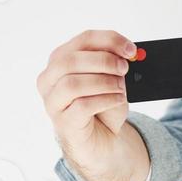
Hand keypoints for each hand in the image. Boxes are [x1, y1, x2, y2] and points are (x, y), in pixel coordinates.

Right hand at [34, 29, 143, 180]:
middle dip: (103, 61)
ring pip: (72, 84)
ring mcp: (53, 102)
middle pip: (70, 60)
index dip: (109, 40)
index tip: (131, 49)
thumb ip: (114, 63)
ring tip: (120, 88)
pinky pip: (81, 106)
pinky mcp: (63, 123)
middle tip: (124, 68)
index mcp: (61, 60)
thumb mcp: (112, 79)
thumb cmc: (103, 106)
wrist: (102, 140)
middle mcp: (49, 79)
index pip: (83, 39)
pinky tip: (117, 99)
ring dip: (103, 82)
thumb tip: (125, 52)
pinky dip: (105, 100)